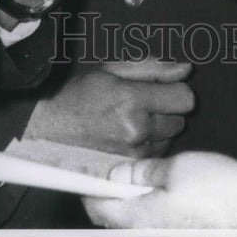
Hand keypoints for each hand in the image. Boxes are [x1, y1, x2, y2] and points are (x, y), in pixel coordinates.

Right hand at [25, 59, 194, 156]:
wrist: (50, 130)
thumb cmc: (79, 95)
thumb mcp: (112, 70)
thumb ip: (152, 68)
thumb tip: (186, 69)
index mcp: (132, 101)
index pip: (185, 98)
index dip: (176, 90)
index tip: (163, 88)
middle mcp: (137, 130)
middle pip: (180, 121)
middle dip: (167, 110)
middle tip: (144, 104)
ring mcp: (134, 153)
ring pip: (170, 139)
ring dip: (159, 130)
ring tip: (133, 121)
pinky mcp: (130, 168)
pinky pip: (156, 154)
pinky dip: (149, 145)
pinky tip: (129, 137)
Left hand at [84, 152, 236, 228]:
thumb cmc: (224, 198)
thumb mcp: (180, 167)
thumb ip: (145, 171)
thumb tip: (119, 172)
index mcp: (138, 218)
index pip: (96, 205)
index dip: (89, 184)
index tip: (86, 168)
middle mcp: (146, 233)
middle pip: (113, 214)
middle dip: (112, 190)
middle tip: (120, 165)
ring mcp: (164, 236)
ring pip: (136, 216)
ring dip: (136, 195)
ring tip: (151, 172)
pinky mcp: (181, 234)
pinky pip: (155, 220)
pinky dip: (154, 203)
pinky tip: (171, 187)